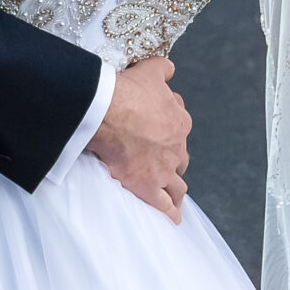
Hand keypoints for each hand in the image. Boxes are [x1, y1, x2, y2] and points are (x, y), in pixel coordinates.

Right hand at [89, 57, 189, 221]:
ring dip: (177, 191)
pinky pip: (164, 206)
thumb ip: (162, 71)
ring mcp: (163, 170)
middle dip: (175, 163)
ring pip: (177, 185)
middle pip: (181, 160)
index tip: (160, 133)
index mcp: (179, 122)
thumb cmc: (127, 92)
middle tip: (165, 165)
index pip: (180, 128)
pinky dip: (170, 214)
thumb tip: (168, 69)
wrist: (108, 113)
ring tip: (175, 197)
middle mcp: (176, 148)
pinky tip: (174, 220)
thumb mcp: (149, 72)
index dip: (170, 132)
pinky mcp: (148, 187)